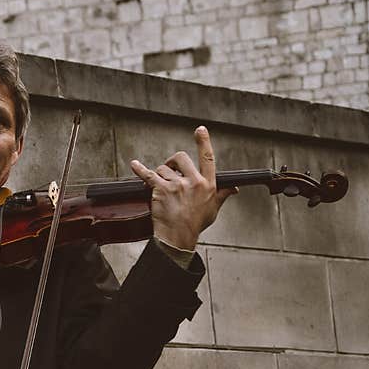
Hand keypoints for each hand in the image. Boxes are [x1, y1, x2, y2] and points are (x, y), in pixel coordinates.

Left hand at [130, 126, 237, 250]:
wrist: (179, 237)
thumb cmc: (195, 225)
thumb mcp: (214, 210)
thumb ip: (222, 195)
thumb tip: (233, 188)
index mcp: (208, 185)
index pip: (207, 158)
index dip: (204, 142)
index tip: (200, 130)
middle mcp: (194, 182)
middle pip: (181, 158)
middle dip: (173, 162)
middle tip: (169, 170)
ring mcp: (177, 185)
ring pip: (164, 169)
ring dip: (160, 176)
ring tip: (161, 189)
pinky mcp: (162, 190)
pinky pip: (148, 175)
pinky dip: (140, 169)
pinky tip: (135, 165)